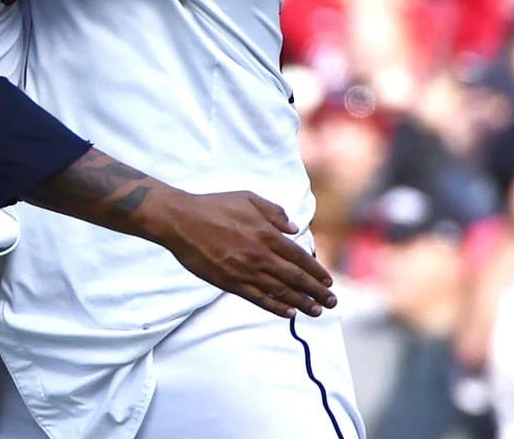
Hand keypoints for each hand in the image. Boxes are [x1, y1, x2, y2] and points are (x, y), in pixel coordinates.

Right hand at [156, 190, 336, 318]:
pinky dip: (276, 307)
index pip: (299, 257)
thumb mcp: (248, 199)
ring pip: (281, 292)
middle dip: (316, 291)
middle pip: (295, 278)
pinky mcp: (230, 283)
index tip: (328, 281)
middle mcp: (260, 256)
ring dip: (302, 303)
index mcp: (266, 234)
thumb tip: (294, 229)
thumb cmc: (214, 206)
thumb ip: (274, 212)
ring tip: (317, 311)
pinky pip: (258, 299)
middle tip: (331, 301)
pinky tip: (289, 313)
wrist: (182, 221)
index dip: (316, 271)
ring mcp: (245, 271)